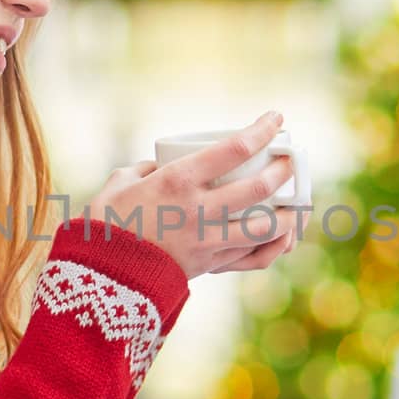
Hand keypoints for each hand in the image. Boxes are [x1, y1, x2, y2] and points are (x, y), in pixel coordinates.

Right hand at [80, 112, 299, 280]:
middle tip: (291, 160)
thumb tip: (160, 165)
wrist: (100, 278)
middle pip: (260, 187)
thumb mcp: (120, 183)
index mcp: (178, 181)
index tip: (275, 119)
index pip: (234, 149)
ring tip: (298, 202)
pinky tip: (286, 236)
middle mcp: (199, 210)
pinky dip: (277, 246)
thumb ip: (145, 169)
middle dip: (284, 170)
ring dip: (290, 213)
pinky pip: (255, 258)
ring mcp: (209, 241)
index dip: (262, 130)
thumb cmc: (105, 224)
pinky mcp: (211, 266)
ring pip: (266, 227)